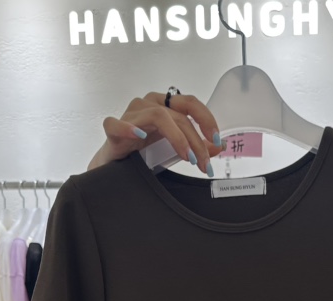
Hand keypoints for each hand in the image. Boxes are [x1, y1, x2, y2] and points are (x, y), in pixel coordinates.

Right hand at [88, 92, 225, 174]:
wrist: (116, 164)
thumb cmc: (144, 152)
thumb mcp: (176, 149)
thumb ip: (197, 147)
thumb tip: (219, 146)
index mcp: (165, 105)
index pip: (190, 104)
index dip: (206, 119)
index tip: (216, 140)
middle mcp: (149, 104)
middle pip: (179, 115)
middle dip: (196, 141)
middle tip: (203, 163)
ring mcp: (131, 113)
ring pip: (158, 117)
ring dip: (177, 138)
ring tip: (186, 157)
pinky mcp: (112, 127)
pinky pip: (118, 124)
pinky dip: (129, 129)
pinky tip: (140, 137)